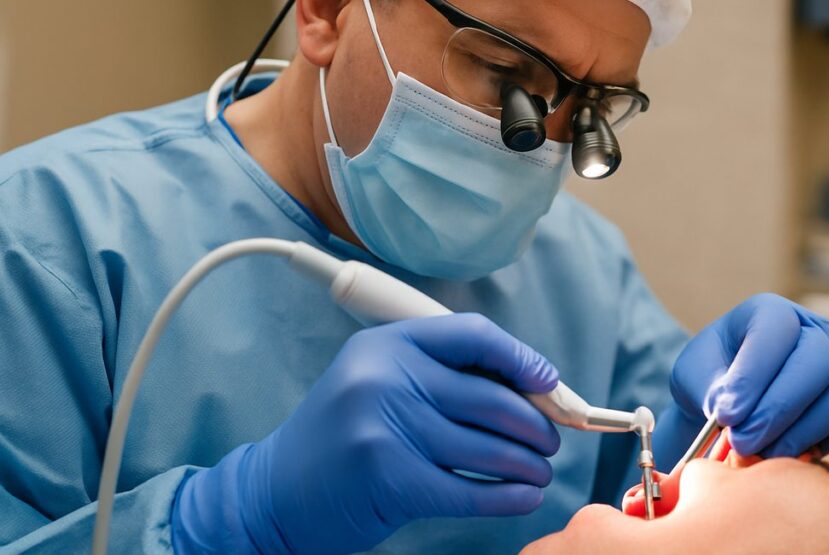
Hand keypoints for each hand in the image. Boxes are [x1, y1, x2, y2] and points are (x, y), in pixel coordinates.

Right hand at [172, 313, 560, 553]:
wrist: (273, 494)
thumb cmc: (339, 437)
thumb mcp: (376, 382)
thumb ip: (437, 375)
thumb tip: (525, 387)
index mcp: (385, 344)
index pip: (471, 335)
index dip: (520, 358)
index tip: (548, 382)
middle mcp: (384, 377)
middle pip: (490, 396)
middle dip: (535, 422)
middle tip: (551, 440)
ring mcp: (385, 429)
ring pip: (488, 446)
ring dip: (528, 464)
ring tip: (542, 471)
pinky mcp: (390, 480)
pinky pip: (471, 490)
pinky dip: (508, 496)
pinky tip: (524, 497)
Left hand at [669, 293, 828, 457]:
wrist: (729, 405)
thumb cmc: (708, 381)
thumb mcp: (693, 376)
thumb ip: (711, 389)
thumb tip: (733, 414)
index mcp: (771, 312)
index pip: (776, 331)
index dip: (753, 375)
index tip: (726, 416)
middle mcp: (815, 332)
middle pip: (818, 362)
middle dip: (778, 409)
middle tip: (743, 442)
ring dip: (800, 433)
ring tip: (759, 455)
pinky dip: (821, 451)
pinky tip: (784, 464)